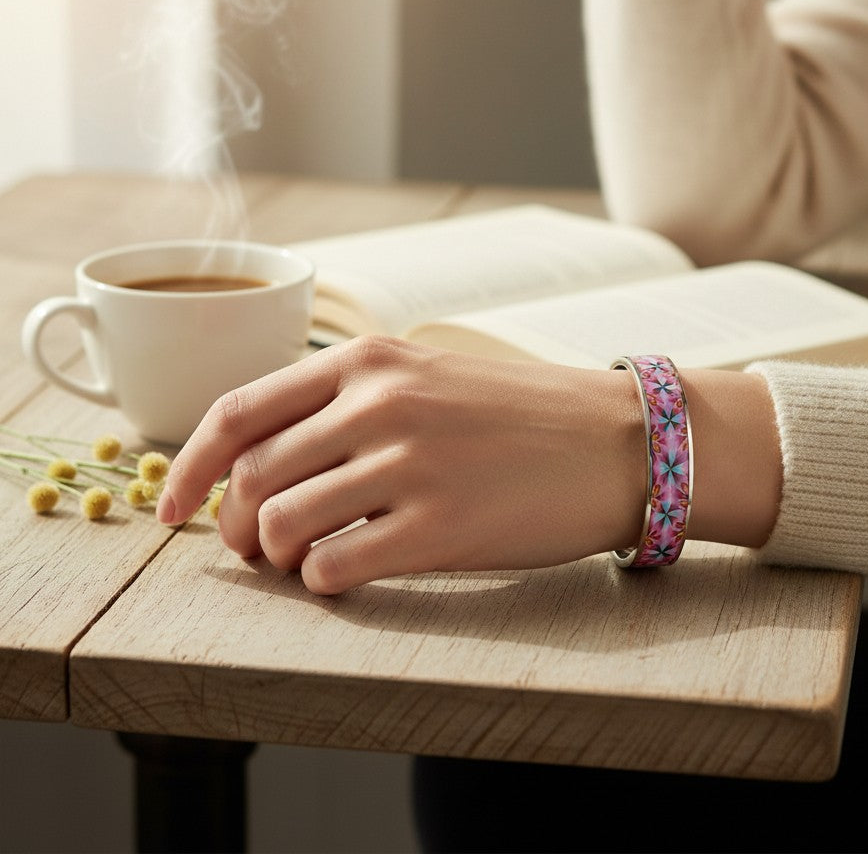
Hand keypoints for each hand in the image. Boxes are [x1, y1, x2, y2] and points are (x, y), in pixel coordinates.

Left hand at [157, 336, 646, 594]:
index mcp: (369, 361)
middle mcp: (380, 404)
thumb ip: (349, 400)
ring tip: (300, 562)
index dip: (190, 466)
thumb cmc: (521, 413)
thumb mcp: (428, 374)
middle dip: (233, 525)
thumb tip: (266, 456)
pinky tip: (346, 574)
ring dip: (275, 557)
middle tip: (249, 549)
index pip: (238, 410)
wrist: (616, 440)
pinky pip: (336, 567)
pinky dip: (321, 581)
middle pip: (251, 474)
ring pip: (282, 524)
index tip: (174, 506)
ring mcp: (409, 464)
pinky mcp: (440, 527)